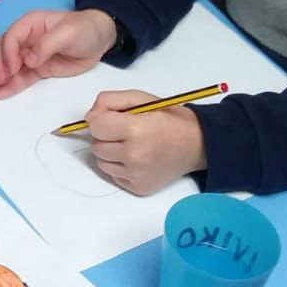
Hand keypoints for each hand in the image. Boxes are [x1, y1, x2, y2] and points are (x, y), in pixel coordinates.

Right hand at [0, 9, 117, 99]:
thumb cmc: (85, 28)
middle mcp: (26, 39)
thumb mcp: (68, 32)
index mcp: (30, 24)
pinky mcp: (37, 70)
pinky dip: (10, 87)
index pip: (11, 38)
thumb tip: (28, 59)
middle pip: (3, 52)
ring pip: (8, 68)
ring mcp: (30, 56)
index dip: (7, 53)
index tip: (11, 68)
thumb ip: (47, 44)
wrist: (101, 39)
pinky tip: (0, 94)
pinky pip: (20, 78)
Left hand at [85, 89, 205, 194]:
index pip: (95, 126)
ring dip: (110, 153)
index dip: (102, 119)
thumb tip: (89, 118)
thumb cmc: (169, 119)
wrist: (197, 144)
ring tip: (131, 145)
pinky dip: (120, 167)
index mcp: (135, 129)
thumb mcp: (141, 98)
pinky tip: (137, 159)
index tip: (114, 118)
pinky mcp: (139, 188)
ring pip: (102, 162)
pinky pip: (113, 176)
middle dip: (106, 137)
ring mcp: (136, 175)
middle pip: (96, 146)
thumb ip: (109, 101)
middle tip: (125, 132)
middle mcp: (134, 155)